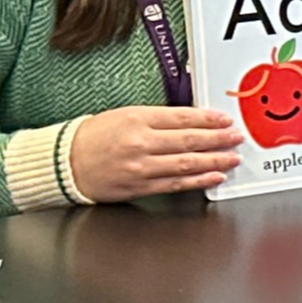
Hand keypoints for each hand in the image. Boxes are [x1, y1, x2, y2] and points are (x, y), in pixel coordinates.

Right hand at [70, 106, 244, 201]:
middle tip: (236, 138)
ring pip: (186, 164)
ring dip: (214, 161)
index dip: (208, 119)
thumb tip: (189, 122)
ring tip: (231, 158)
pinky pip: (175, 184)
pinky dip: (197, 181)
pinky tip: (213, 177)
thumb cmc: (92, 137)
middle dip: (218, 140)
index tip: (224, 120)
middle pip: (189, 141)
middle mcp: (140, 142)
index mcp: (136, 118)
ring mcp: (141, 167)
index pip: (181, 118)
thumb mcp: (123, 115)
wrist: (65, 163)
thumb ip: (155, 119)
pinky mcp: (140, 187)